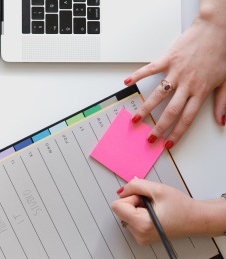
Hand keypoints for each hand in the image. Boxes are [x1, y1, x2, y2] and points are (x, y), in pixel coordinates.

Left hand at [111, 179, 201, 244]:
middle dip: (134, 202)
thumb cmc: (181, 206)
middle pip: (120, 210)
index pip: (117, 206)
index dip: (130, 197)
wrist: (196, 219)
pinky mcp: (142, 236)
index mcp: (142, 225)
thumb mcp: (157, 189)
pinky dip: (140, 213)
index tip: (144, 198)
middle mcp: (139, 234)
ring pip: (126, 214)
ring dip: (137, 207)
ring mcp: (140, 237)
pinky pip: (131, 219)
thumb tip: (121, 190)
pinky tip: (154, 214)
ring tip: (155, 209)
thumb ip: (135, 186)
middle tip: (152, 203)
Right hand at [124, 2, 225, 148]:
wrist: (217, 29)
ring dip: (145, 109)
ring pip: (158, 95)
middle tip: (149, 138)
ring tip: (136, 119)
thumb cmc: (221, 53)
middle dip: (158, 128)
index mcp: (201, 91)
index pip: (187, 118)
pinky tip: (128, 82)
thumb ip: (222, 102)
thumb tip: (221, 120)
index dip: (177, 134)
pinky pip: (150, 69)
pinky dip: (137, 75)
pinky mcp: (168, 59)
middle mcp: (187, 84)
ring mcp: (176, 72)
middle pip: (170, 111)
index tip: (168, 144)